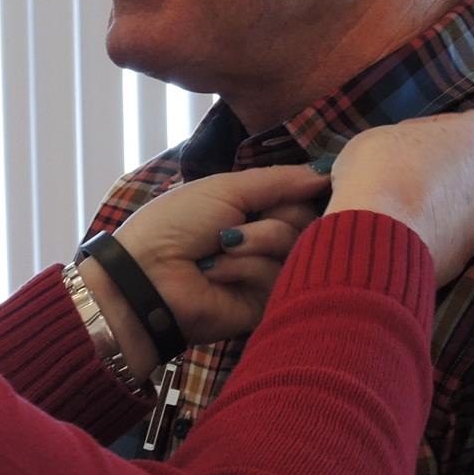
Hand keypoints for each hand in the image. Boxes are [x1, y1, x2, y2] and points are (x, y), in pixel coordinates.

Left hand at [96, 163, 332, 351]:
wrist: (146, 276)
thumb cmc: (176, 224)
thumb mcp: (224, 188)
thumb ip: (277, 180)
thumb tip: (327, 171)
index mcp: (253, 208)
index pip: (302, 195)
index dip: (309, 188)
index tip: (320, 182)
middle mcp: (265, 238)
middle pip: (308, 219)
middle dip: (275, 215)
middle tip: (240, 220)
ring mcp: (268, 272)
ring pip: (296, 246)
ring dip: (255, 240)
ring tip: (221, 246)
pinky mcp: (267, 303)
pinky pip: (280, 276)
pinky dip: (245, 267)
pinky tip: (215, 273)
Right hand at [325, 111, 473, 285]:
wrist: (378, 234)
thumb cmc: (378, 172)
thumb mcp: (380, 136)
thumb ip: (406, 141)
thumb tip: (406, 155)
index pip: (472, 124)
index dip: (441, 130)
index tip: (413, 141)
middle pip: (472, 166)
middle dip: (445, 168)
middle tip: (407, 175)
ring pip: (465, 204)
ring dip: (440, 203)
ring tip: (401, 209)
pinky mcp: (469, 253)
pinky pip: (452, 235)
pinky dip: (433, 232)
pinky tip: (403, 232)